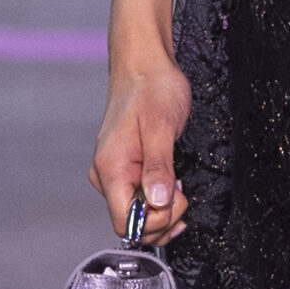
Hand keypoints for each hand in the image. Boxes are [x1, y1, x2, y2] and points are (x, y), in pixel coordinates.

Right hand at [89, 59, 192, 245]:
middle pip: (131, 223)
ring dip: (162, 211)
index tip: (174, 200)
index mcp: (111, 168)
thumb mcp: (161, 127)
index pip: (125, 222)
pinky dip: (159, 201)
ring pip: (137, 214)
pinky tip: (172, 185)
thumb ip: (159, 167)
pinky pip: (140, 200)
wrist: (144, 65)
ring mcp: (115, 173)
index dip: (153, 222)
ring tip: (177, 186)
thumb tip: (156, 202)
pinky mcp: (126, 169)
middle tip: (181, 193)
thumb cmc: (151, 88)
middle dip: (162, 218)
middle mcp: (107, 175)